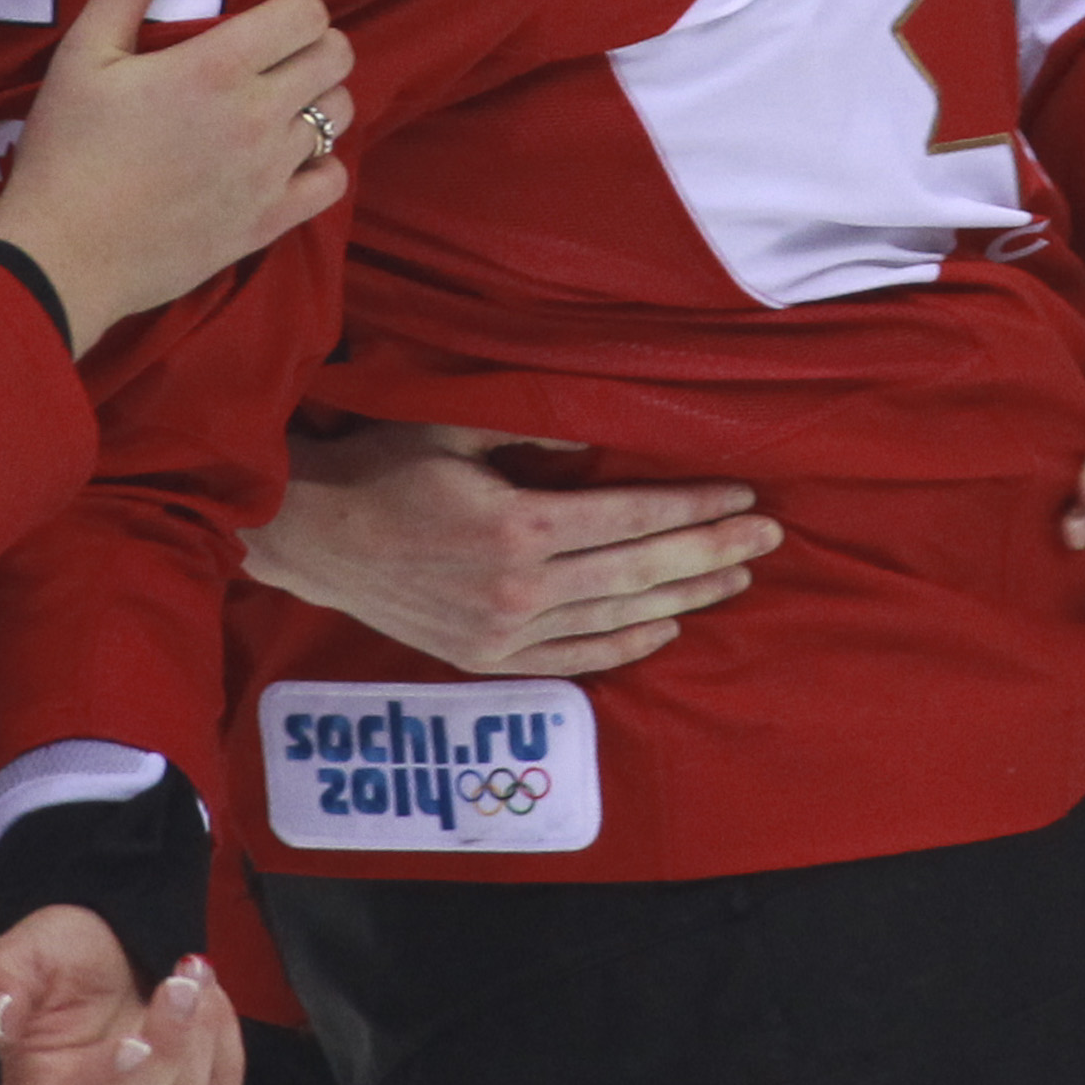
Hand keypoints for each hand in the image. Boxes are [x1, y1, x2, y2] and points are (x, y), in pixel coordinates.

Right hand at [0, 0, 354, 358]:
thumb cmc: (66, 149)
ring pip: (340, 116)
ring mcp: (269, 174)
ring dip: (317, 101)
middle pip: (336, 58)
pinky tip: (283, 160)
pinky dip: (319, 165)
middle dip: (312, 47)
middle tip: (271, 58)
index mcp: (217, 67)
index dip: (293, 7)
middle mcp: (258, 117)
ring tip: (275, 105)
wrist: (62, 254)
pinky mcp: (267, 224)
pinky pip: (332, 182)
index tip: (263, 20)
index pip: (308, 12)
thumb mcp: (86, 53)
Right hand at [0, 907, 241, 1084]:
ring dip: (202, 1038)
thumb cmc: (54, 960)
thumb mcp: (17, 954)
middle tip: (184, 976)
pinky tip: (212, 1000)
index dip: (108, 1081)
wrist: (100, 952)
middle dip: (170, 1042)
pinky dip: (225, 1049)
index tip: (136, 1039)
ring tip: (196, 974)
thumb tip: (1, 1017)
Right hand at [239, 421, 779, 675]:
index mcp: (516, 525)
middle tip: (770, 537)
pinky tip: (668, 626)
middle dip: (712, 552)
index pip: (630, 518)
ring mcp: (505, 630)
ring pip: (618, 615)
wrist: (314, 536)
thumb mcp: (450, 427)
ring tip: (737, 578)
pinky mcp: (488, 656)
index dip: (693, 508)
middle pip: (639, 570)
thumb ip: (526, 429)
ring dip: (685, 596)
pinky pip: (575, 656)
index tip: (743, 497)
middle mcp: (519, 587)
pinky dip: (627, 643)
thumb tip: (594, 436)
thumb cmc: (381, 466)